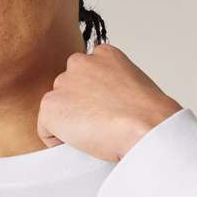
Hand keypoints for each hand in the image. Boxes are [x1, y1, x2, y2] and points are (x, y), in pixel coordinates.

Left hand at [37, 43, 183, 161]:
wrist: (147, 126)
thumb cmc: (149, 115)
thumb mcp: (135, 85)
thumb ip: (113, 85)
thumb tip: (104, 103)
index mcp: (103, 54)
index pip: (86, 75)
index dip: (95, 98)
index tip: (108, 111)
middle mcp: (79, 62)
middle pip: (68, 90)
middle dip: (79, 107)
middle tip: (102, 124)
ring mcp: (63, 83)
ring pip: (57, 109)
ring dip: (70, 123)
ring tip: (96, 133)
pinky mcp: (51, 105)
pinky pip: (46, 130)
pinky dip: (59, 141)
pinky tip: (83, 142)